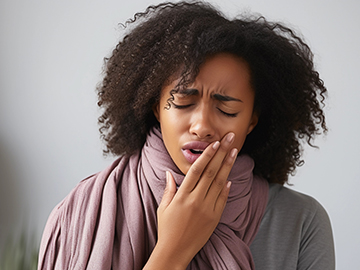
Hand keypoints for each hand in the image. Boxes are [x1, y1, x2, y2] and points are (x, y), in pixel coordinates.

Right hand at [144, 132, 237, 269]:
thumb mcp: (163, 207)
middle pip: (211, 172)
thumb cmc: (167, 228)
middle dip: (221, 153)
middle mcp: (196, 200)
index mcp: (183, 195)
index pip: (197, 170)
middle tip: (229, 138)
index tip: (215, 144)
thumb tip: (168, 172)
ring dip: (227, 166)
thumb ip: (169, 188)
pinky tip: (230, 177)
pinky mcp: (214, 218)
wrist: (175, 251)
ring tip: (234, 151)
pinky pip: (222, 199)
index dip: (207, 155)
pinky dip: (226, 188)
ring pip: (219, 183)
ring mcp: (207, 209)